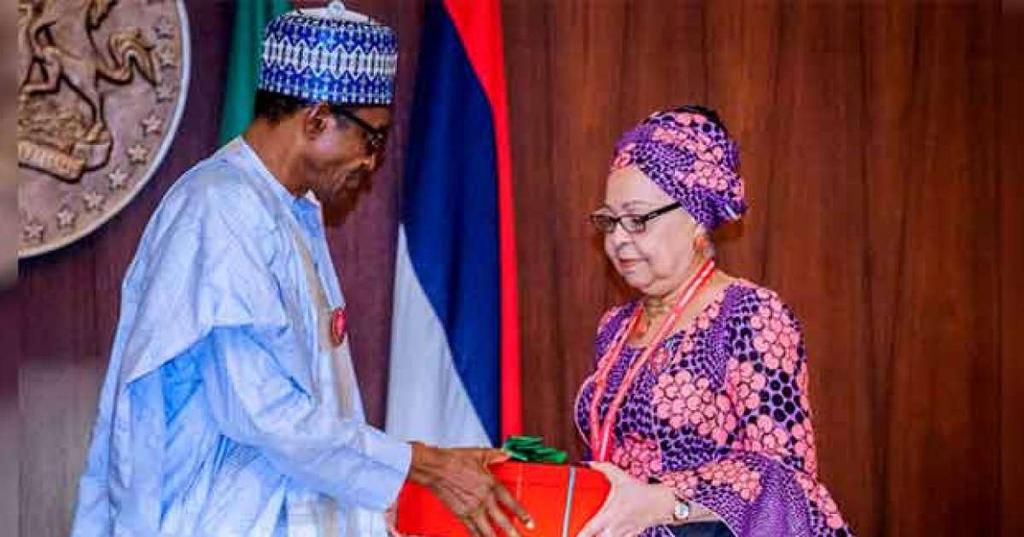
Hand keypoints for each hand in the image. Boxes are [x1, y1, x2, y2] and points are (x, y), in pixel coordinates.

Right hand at [407, 442, 533, 536]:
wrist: (435, 468)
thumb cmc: (454, 459)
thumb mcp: (478, 454)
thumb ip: (495, 455)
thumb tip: (506, 454)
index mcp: (490, 484)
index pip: (510, 502)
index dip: (521, 514)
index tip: (529, 523)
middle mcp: (483, 498)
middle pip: (501, 520)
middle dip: (512, 533)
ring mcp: (471, 508)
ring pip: (487, 529)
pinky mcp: (460, 514)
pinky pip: (471, 530)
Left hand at [576, 462, 676, 536]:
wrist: (662, 503)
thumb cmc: (641, 492)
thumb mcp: (620, 477)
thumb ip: (604, 468)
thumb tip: (590, 463)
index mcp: (610, 513)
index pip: (590, 529)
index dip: (580, 535)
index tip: (571, 534)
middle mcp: (615, 527)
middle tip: (577, 535)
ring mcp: (623, 533)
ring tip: (593, 535)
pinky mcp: (630, 536)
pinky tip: (608, 535)